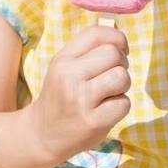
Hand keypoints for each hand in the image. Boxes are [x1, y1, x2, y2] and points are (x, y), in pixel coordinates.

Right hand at [29, 25, 130, 161]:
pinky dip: (120, 106)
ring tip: (109, 93)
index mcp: (62, 59)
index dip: (117, 37)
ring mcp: (81, 99)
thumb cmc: (61, 95)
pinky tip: (106, 110)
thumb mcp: (64, 68)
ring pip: (122, 77)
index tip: (121, 49)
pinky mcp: (94, 121)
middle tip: (112, 76)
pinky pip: (124, 103)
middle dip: (122, 64)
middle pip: (113, 54)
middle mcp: (69, 76)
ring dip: (122, 86)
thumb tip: (120, 38)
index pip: (96, 34)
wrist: (43, 133)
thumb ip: (87, 51)